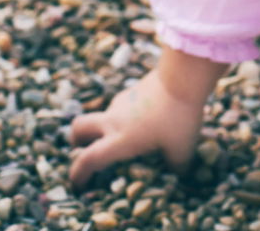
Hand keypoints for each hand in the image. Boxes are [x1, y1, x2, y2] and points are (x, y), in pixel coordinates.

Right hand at [68, 67, 203, 189]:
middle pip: (79, 127)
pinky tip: (146, 120)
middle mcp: (114, 119)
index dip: (79, 173)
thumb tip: (179, 172)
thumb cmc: (179, 116)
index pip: (89, 158)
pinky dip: (124, 116)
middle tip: (86, 150)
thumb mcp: (182, 149)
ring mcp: (122, 101)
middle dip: (77, 140)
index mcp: (120, 139)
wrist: (182, 75)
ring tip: (129, 138)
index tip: (78, 184)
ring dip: (106, 127)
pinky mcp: (133, 89)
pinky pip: (121, 106)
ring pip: (103, 115)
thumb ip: (177, 165)